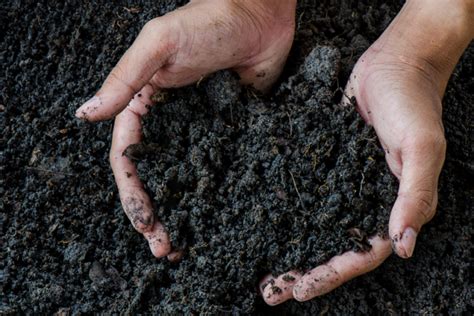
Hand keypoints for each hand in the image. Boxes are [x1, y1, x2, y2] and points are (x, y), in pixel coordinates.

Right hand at [75, 0, 295, 257]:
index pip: (130, 160)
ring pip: (187, 180)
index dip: (134, 195)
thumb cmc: (208, 20)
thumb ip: (124, 80)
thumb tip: (84, 115)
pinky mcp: (231, 132)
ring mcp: (202, 131)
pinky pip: (221, 168)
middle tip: (166, 250)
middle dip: (156, 215)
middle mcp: (171, 124)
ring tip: (189, 248)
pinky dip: (217, 195)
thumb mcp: (159, 44)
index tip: (145, 225)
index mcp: (145, 106)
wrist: (261, 14)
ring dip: (185, 213)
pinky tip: (222, 218)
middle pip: (157, 178)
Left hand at [260, 0, 472, 304]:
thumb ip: (416, 194)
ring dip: (292, 250)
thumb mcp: (423, 147)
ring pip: (316, 227)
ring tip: (262, 270)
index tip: (301, 289)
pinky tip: (263, 222)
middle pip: (334, 248)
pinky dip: (287, 213)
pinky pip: (306, 195)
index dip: (333, 274)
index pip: (363, 254)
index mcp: (394, 207)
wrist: (393, 63)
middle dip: (305, 273)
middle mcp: (366, 202)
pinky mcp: (326, 164)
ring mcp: (344, 184)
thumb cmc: (413, 102)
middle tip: (270, 293)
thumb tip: (404, 245)